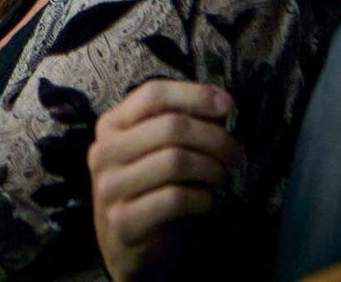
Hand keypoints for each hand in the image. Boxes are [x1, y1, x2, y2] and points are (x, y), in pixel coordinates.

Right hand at [88, 80, 241, 280]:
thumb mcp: (157, 151)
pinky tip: (206, 201)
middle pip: (170, 127)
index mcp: (111, 126)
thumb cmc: (149, 190)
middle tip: (236, 153)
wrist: (128, 247)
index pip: (152, 94)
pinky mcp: (123, 220)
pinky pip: (174, 199)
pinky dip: (201, 198)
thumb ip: (182, 125)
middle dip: (215, 138)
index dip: (193, 95)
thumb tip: (220, 105)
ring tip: (221, 178)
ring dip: (211, 169)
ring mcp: (110, 187)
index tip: (227, 104)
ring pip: (175, 161)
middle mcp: (104, 152)